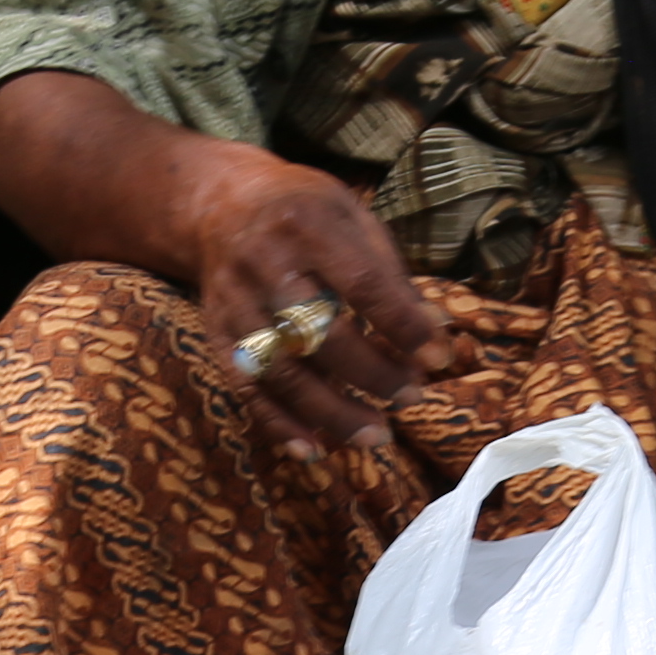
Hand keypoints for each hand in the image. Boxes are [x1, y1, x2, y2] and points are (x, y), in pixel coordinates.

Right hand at [175, 140, 454, 457]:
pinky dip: (278, 424)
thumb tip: (435, 333)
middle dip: (371, 373)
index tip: (438, 358)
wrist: (220, 204)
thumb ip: (390, 276)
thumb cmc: (304, 212)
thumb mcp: (352, 218)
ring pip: (282, 371)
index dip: (402, 326)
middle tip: (411, 398)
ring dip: (332, 412)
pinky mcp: (217, 334)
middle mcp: (263, 264)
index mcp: (306, 225)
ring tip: (377, 436)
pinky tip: (314, 450)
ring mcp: (234, 303)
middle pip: (319, 333)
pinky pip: (246, 388)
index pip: (362, 283)